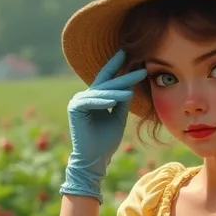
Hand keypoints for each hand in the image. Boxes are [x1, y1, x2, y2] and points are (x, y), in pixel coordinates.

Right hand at [60, 49, 146, 202]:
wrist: (95, 159)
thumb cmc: (106, 142)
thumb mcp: (118, 118)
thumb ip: (122, 101)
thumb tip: (130, 85)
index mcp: (95, 98)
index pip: (107, 78)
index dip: (117, 67)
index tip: (130, 56)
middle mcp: (85, 97)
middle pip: (107, 83)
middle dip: (124, 77)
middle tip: (141, 70)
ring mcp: (78, 101)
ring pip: (101, 92)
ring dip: (116, 91)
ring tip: (130, 90)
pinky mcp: (74, 109)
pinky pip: (91, 102)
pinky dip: (103, 101)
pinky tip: (114, 101)